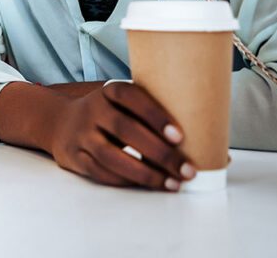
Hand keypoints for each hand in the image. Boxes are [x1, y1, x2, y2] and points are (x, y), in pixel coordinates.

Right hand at [48, 82, 194, 189]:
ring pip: (111, 156)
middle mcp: (92, 110)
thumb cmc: (109, 115)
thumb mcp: (124, 105)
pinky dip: (126, 180)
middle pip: (124, 129)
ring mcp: (81, 134)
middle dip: (159, 152)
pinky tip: (148, 184)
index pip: (131, 97)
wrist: (59, 122)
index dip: (154, 115)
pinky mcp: (75, 157)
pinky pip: (101, 172)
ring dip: (144, 173)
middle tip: (187, 169)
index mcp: (109, 92)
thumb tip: (216, 154)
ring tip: (172, 183)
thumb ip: (157, 120)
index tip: (179, 136)